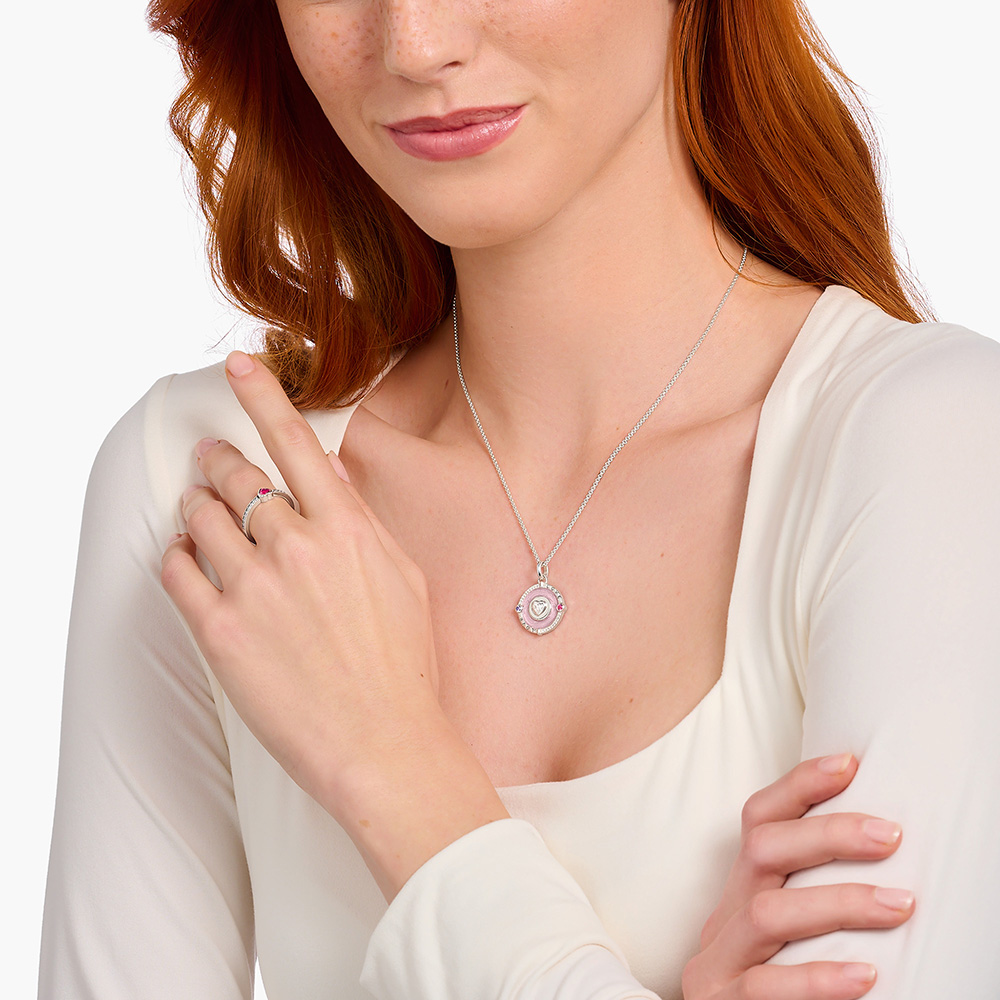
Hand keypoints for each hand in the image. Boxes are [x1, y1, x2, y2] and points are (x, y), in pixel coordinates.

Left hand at [159, 352, 505, 872]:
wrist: (383, 743)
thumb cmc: (404, 666)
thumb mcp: (404, 577)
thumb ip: (363, 524)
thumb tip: (333, 482)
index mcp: (347, 529)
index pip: (295, 443)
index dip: (263, 395)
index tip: (241, 365)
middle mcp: (297, 548)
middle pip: (235, 476)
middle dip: (216, 461)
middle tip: (210, 461)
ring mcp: (254, 588)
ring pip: (198, 518)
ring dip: (194, 508)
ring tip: (199, 514)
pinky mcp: (220, 631)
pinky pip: (177, 569)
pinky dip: (176, 554)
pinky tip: (188, 558)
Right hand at [681, 753, 914, 998]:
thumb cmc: (770, 993)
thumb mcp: (785, 942)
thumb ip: (811, 902)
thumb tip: (886, 853)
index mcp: (739, 893)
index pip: (757, 820)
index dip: (799, 787)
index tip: (850, 762)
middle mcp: (722, 919)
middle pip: (760, 852)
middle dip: (827, 836)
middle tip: (893, 834)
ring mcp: (715, 965)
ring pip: (767, 912)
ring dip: (838, 903)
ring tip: (900, 904)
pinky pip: (766, 988)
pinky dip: (817, 980)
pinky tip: (866, 977)